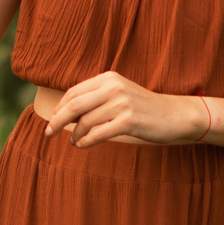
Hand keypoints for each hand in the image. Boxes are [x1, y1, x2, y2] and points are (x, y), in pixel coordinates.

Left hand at [42, 71, 207, 149]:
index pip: (73, 92)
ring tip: (74, 142)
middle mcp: (114, 87)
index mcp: (108, 78)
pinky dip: (86, 141)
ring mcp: (122, 103)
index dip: (59, 108)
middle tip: (48, 133)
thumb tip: (65, 113)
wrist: (175, 115)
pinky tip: (83, 146)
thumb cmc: (143, 108)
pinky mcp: (129, 121)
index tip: (52, 120)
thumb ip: (96, 98)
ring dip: (75, 135)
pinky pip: (99, 133)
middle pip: (74, 105)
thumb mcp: (119, 94)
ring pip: (86, 121)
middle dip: (58, 120)